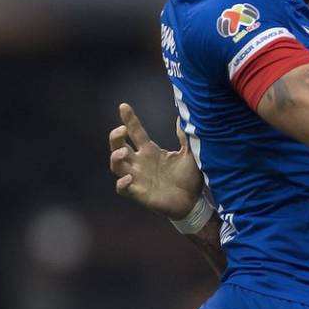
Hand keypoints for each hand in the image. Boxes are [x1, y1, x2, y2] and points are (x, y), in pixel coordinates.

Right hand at [108, 103, 203, 219]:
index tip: (124, 106)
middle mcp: (140, 163)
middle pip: (118, 146)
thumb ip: (185, 137)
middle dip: (115, 137)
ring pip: (116, 166)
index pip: (135, 132)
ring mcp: (137, 178)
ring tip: (124, 152)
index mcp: (150, 151)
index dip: (129, 119)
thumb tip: (184, 117)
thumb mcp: (189, 154)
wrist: (193, 202)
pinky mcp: (138, 193)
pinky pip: (122, 188)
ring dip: (116, 157)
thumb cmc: (189, 179)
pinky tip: (129, 178)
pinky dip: (122, 183)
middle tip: (122, 130)